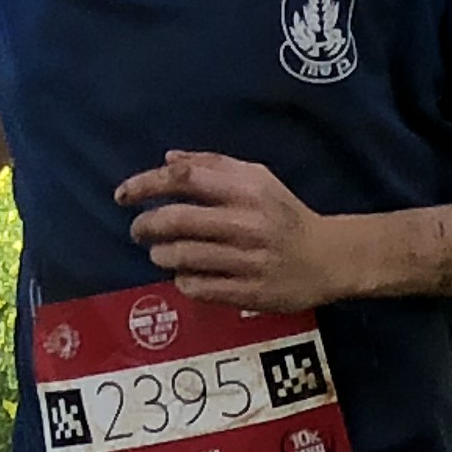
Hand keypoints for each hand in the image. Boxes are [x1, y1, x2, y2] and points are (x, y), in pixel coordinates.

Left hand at [115, 151, 348, 311]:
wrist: (328, 258)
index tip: (123, 195)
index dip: (147, 184)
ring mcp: (247, 260)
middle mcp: (246, 222)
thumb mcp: (257, 179)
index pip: (185, 179)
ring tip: (161, 253)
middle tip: (139, 231)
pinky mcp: (248, 292)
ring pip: (181, 257)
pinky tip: (186, 276)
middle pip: (176, 220)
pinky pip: (197, 287)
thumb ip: (212, 166)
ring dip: (161, 255)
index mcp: (247, 189)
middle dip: (146, 226)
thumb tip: (167, 159)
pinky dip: (181, 281)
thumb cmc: (284, 215)